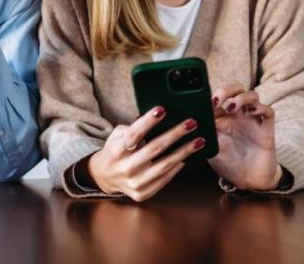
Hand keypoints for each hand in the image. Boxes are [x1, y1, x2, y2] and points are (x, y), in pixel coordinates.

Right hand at [86, 106, 206, 201]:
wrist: (104, 177)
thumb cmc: (115, 150)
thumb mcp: (117, 135)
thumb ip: (134, 128)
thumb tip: (160, 117)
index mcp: (116, 150)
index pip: (134, 134)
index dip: (148, 122)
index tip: (162, 110)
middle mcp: (125, 168)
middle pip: (154, 148)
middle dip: (175, 134)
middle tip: (191, 123)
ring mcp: (134, 183)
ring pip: (164, 166)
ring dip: (184, 152)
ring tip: (198, 141)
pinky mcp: (142, 193)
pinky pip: (164, 180)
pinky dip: (176, 168)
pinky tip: (186, 158)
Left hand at [207, 84, 279, 190]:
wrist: (248, 181)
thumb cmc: (229, 164)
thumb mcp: (212, 148)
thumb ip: (206, 133)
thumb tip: (194, 121)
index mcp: (223, 118)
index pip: (219, 98)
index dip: (211, 97)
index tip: (204, 104)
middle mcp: (239, 116)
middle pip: (236, 90)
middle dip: (227, 90)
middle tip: (217, 100)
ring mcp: (253, 121)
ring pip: (252, 96)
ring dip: (241, 97)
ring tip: (232, 107)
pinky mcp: (266, 129)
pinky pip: (268, 111)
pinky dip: (261, 107)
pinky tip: (252, 112)